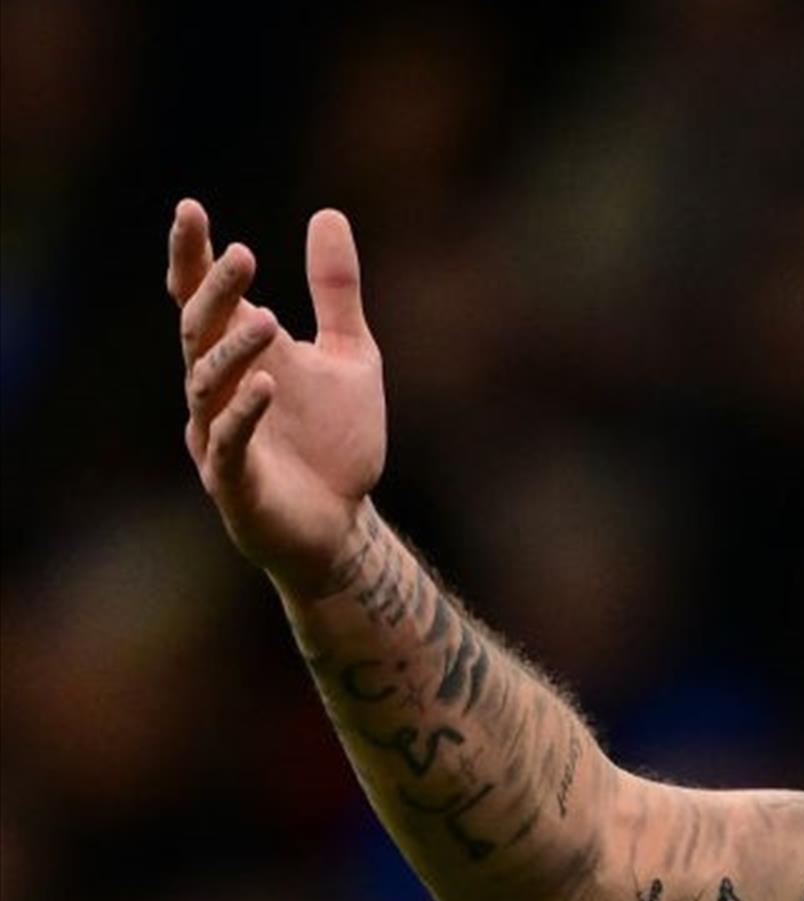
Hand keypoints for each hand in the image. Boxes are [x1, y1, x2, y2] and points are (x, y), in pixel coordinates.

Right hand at [168, 200, 387, 597]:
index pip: (200, 297)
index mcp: (238, 355)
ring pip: (206, 384)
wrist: (343, 526)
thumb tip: (328, 213)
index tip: (191, 209)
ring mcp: (219, 435)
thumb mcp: (351, 354)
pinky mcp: (234, 482)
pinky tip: (267, 385)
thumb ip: (336, 291)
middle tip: (243, 255)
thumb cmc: (335, 441)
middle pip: (198, 330)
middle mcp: (217, 390)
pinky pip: (229, 443)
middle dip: (215, 292)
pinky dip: (244, 413)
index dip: (192, 256)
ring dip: (233, 350)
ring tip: (266, 317)